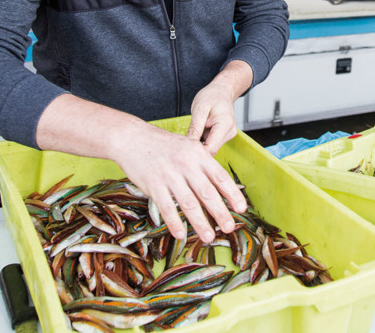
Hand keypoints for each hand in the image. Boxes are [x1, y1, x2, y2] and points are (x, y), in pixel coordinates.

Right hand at [112, 122, 247, 243]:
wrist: (132, 138)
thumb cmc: (164, 145)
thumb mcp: (189, 146)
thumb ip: (203, 163)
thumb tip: (221, 184)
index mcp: (198, 154)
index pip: (220, 177)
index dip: (233, 194)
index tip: (242, 209)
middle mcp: (186, 164)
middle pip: (207, 192)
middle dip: (220, 212)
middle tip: (230, 228)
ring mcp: (169, 175)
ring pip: (188, 202)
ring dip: (200, 222)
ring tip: (209, 236)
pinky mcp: (153, 184)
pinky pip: (166, 207)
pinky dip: (174, 222)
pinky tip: (180, 234)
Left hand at [187, 78, 238, 154]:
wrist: (221, 91)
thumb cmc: (212, 96)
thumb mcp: (199, 109)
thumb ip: (195, 128)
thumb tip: (189, 144)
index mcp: (225, 125)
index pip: (211, 148)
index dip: (197, 150)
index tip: (185, 147)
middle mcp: (229, 132)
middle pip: (211, 149)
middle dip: (198, 145)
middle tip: (188, 135)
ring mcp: (228, 134)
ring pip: (210, 147)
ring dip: (201, 141)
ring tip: (197, 127)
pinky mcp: (225, 135)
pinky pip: (211, 142)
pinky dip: (204, 138)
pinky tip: (201, 129)